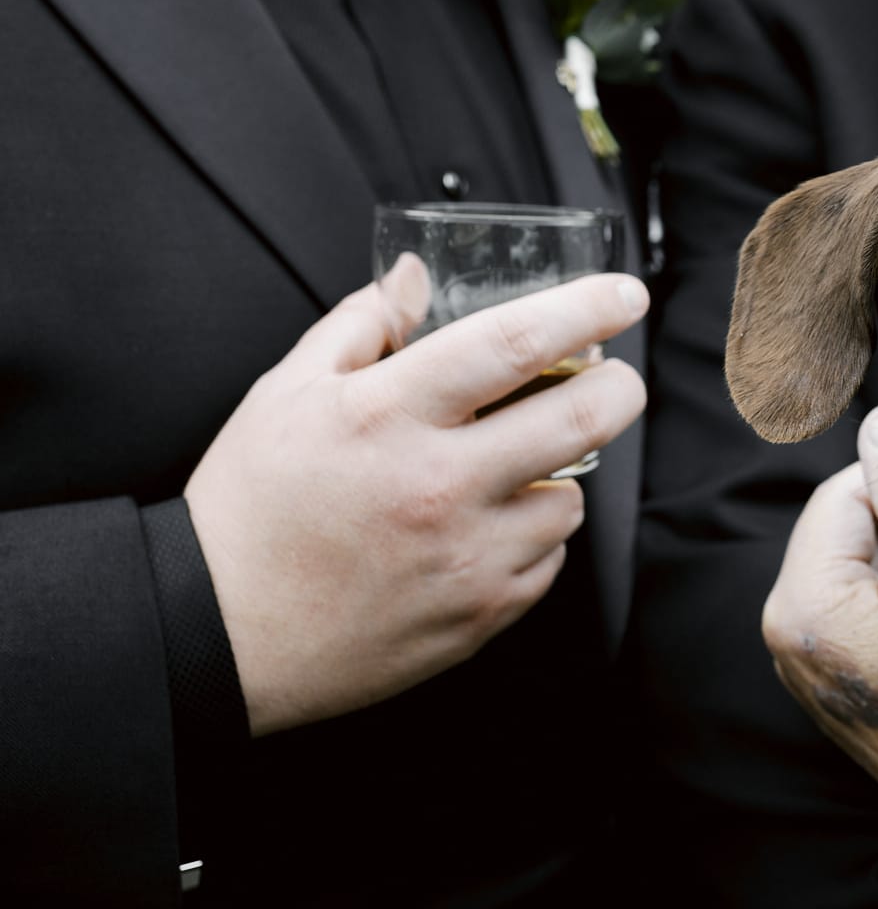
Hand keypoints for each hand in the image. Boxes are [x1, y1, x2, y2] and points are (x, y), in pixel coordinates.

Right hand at [185, 257, 647, 735]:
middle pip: (582, 419)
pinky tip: (487, 526)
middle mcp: (440, 484)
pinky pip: (548, 559)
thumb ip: (362, 326)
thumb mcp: (286, 395)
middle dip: (619, 386)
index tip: (624, 294)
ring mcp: (468, 555)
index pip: (513, 343)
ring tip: (514, 467)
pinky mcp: (483, 612)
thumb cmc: (251, 507)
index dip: (585, 309)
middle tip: (614, 377)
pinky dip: (533, 536)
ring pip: (573, 497)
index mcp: (388, 417)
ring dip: (560, 472)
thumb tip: (418, 275)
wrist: (223, 634)